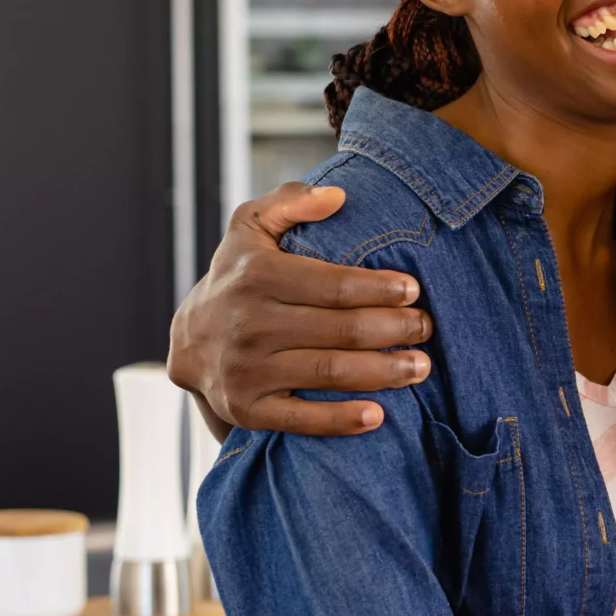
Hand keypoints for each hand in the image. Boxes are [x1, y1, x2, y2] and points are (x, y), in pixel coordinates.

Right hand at [167, 184, 431, 436]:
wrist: (188, 341)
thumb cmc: (238, 278)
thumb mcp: (251, 229)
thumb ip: (290, 202)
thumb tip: (338, 195)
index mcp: (257, 275)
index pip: (333, 284)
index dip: (379, 288)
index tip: (414, 290)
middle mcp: (250, 323)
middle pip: (340, 330)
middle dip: (393, 329)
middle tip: (427, 328)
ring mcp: (247, 370)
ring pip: (329, 372)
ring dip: (383, 372)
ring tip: (420, 366)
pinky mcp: (248, 409)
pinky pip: (301, 420)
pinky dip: (341, 420)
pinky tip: (378, 416)